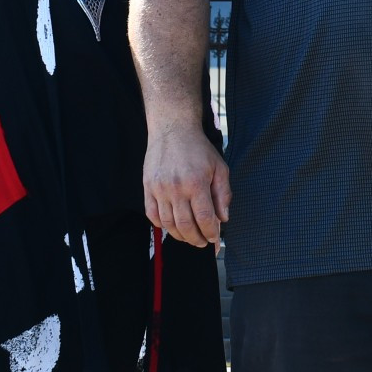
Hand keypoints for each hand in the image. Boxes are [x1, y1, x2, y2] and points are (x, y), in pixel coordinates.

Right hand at [143, 125, 228, 246]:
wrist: (173, 129)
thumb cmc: (198, 148)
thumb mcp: (219, 167)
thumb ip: (223, 194)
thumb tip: (223, 218)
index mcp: (196, 183)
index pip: (204, 218)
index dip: (210, 233)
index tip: (214, 238)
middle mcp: (176, 188)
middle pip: (185, 226)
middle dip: (196, 239)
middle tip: (203, 243)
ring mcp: (160, 189)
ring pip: (168, 224)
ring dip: (180, 236)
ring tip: (189, 237)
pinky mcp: (148, 187)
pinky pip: (152, 215)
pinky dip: (162, 225)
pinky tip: (171, 226)